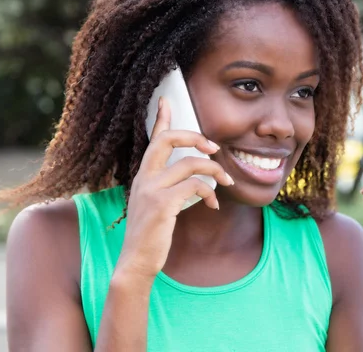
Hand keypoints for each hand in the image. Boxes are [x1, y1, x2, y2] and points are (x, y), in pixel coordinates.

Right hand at [116, 97, 233, 279]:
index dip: (161, 119)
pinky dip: (209, 192)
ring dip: (215, 171)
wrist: (136, 262)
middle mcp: (144, 178)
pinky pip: (194, 186)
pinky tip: (212, 204)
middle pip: (168, 140)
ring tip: (227, 183)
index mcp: (143, 176)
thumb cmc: (150, 235)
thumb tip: (197, 180)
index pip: (152, 140)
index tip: (167, 100)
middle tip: (213, 146)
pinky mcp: (162, 203)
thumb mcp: (156, 206)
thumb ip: (170, 189)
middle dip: (195, 136)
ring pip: (190, 163)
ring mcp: (151, 189)